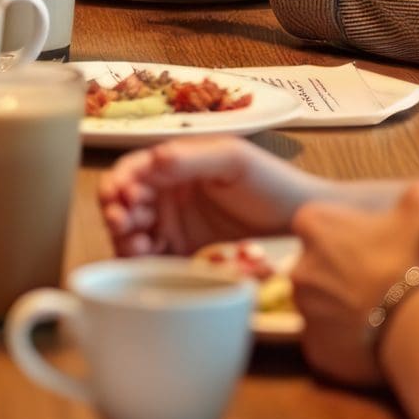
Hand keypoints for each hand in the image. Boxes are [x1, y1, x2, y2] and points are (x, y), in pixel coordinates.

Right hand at [99, 139, 330, 257]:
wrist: (302, 223)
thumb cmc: (272, 182)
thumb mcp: (234, 160)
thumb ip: (191, 158)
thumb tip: (153, 159)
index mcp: (176, 164)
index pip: (134, 169)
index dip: (120, 182)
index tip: (122, 197)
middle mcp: (169, 192)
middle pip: (124, 202)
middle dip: (116, 211)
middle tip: (122, 222)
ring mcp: (174, 224)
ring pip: (131, 231)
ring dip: (124, 236)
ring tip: (138, 242)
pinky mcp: (182, 254)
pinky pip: (149, 258)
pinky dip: (139, 259)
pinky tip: (145, 257)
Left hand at [293, 184, 418, 388]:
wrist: (416, 327)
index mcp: (315, 224)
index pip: (324, 224)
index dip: (357, 235)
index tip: (387, 249)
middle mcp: (300, 267)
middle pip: (323, 267)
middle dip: (351, 274)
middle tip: (392, 284)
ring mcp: (305, 313)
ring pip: (327, 308)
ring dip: (352, 310)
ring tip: (390, 315)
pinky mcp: (317, 352)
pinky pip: (333, 345)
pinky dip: (353, 345)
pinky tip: (380, 341)